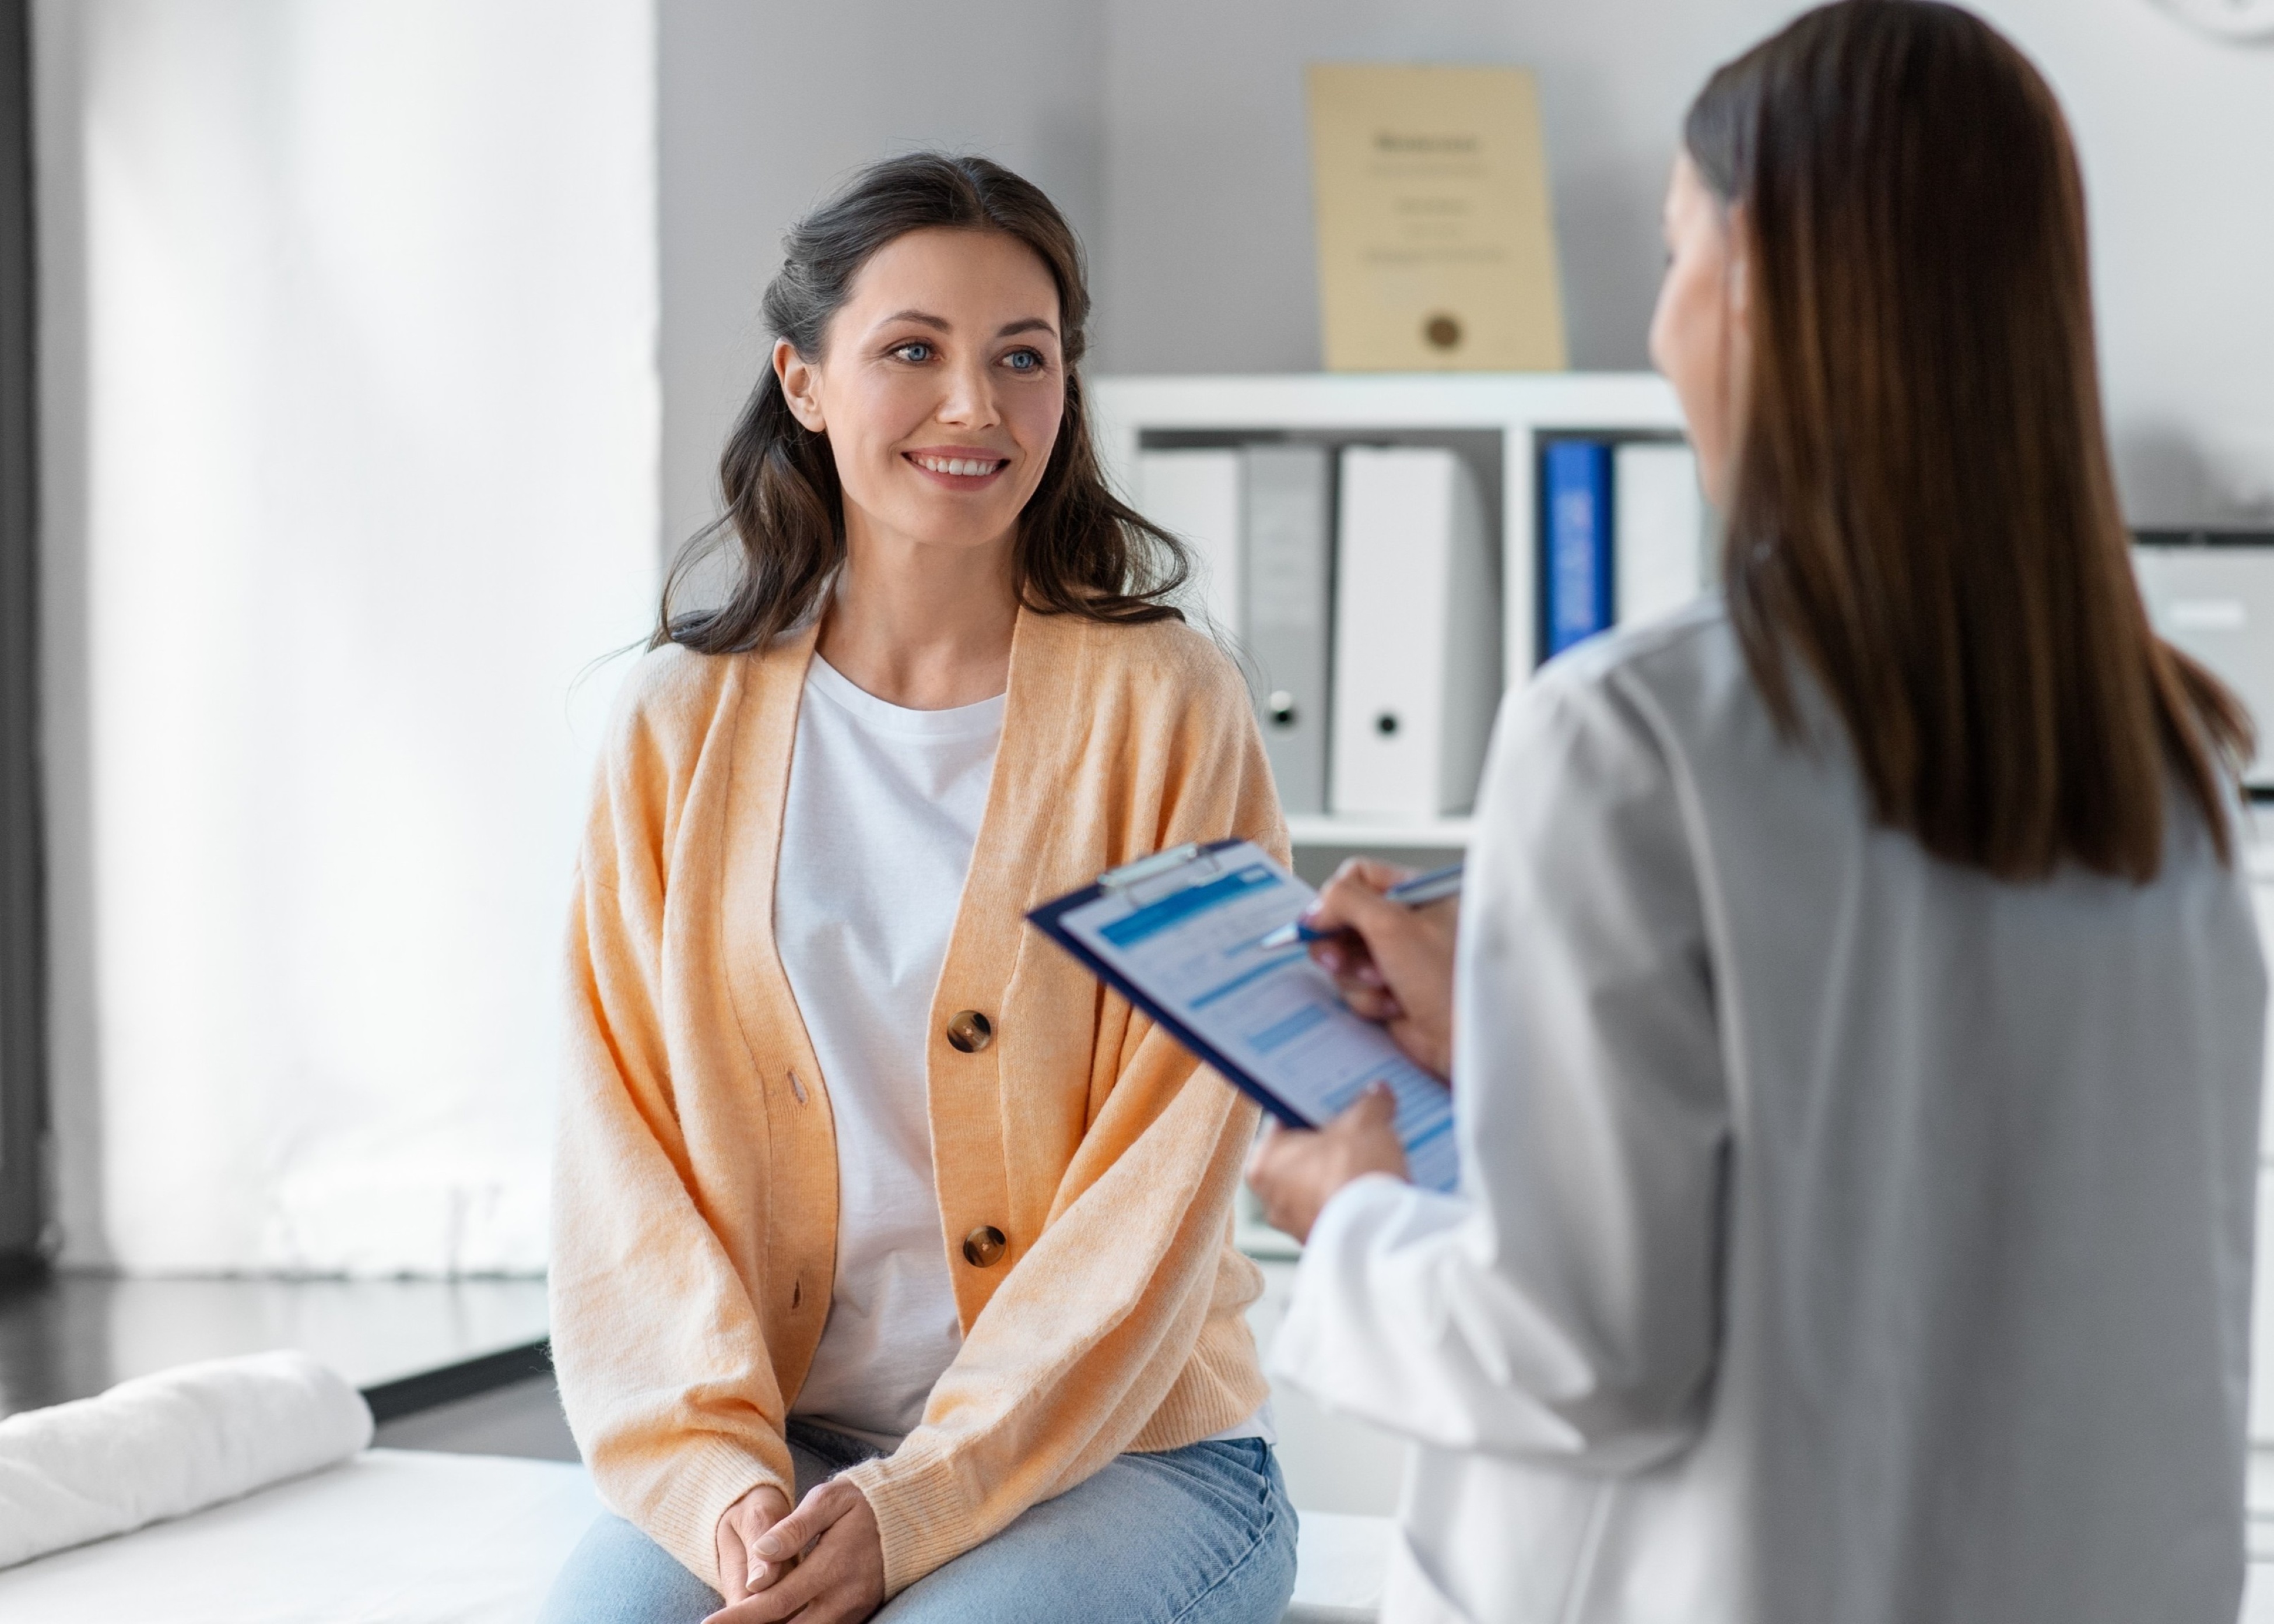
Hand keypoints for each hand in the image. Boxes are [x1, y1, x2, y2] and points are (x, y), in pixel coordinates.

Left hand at [706, 1477, 885, 1623]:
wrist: (912, 1517)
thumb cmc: (864, 1503)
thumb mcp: (830, 1499)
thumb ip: (795, 1526)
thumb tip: (762, 1551)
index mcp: (830, 1567)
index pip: (775, 1601)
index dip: (740, 1617)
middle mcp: (842, 1598)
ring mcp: (852, 1611)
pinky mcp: (858, 1615)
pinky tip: (773, 1622)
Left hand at [1245, 1082, 1409, 1241]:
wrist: (1376, 1232)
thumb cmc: (1353, 1174)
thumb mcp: (1365, 1122)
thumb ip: (1369, 1103)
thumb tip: (1377, 1094)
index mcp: (1264, 1163)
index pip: (1285, 1122)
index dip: (1314, 1108)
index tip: (1334, 1101)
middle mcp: (1271, 1198)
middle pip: (1304, 1156)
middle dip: (1332, 1143)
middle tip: (1360, 1127)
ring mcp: (1296, 1225)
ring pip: (1320, 1186)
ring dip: (1343, 1173)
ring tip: (1375, 1157)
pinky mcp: (1324, 1242)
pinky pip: (1336, 1210)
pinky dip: (1352, 1199)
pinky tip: (1376, 1186)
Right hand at [1305, 859, 1456, 1079]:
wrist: (1468, 1040)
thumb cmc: (1448, 977)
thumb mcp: (1392, 923)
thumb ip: (1345, 901)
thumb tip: (1314, 910)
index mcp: (1416, 894)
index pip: (1359, 877)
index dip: (1334, 900)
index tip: (1320, 924)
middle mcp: (1407, 924)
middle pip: (1343, 921)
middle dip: (1340, 946)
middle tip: (1338, 960)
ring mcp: (1397, 960)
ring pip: (1344, 959)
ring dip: (1358, 978)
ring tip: (1387, 986)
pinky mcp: (1390, 993)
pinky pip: (1356, 989)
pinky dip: (1369, 1000)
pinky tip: (1396, 1007)